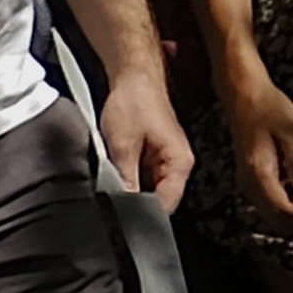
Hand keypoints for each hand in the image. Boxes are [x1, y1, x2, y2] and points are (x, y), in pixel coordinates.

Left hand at [93, 62, 195, 210]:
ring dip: (131, 187)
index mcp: (180, 163)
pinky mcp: (156, 156)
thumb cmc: (134, 100)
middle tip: (112, 194)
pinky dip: (129, 177)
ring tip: (116, 173)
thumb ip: (123, 179)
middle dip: (134, 201)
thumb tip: (120, 205)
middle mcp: (179, 165)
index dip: (141, 214)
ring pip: (149, 190)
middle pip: (158, 200)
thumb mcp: (122, 144)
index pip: (165, 205)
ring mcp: (168, 161)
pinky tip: (118, 167)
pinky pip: (143, 178)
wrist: (134, 75)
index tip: (121, 217)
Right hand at [220, 52, 292, 224]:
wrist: (245, 95)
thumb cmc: (268, 108)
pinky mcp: (255, 181)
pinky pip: (273, 205)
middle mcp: (250, 185)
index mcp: (259, 173)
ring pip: (275, 217)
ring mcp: (250, 184)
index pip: (283, 211)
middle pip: (278, 222)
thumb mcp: (291, 131)